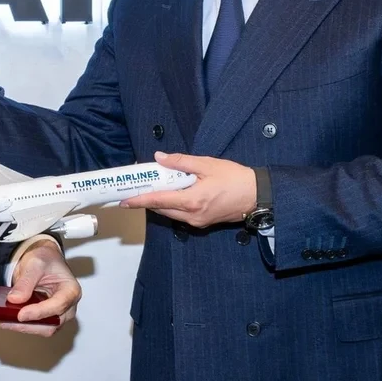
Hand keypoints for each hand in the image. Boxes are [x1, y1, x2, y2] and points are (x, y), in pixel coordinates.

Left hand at [1, 238, 79, 335]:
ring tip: (5, 321)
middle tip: (8, 320)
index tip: (21, 315)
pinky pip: (38, 327)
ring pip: (45, 329)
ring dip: (25, 327)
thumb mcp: (35, 264)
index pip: (58, 306)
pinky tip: (9, 320)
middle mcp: (69, 306)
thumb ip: (26, 282)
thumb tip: (15, 299)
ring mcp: (60, 314)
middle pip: (53, 323)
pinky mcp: (49, 318)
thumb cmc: (45, 259)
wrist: (43, 260)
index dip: (39, 312)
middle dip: (30, 324)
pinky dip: (23, 325)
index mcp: (71, 290)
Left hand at [122, 151, 256, 228]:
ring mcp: (197, 221)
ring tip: (151, 188)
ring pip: (170, 213)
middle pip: (161, 209)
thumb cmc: (235, 179)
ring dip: (160, 202)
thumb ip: (181, 162)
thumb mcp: (207, 165)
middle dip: (147, 199)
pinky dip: (173, 205)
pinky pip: (181, 215)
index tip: (124, 200)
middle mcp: (192, 215)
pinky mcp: (203, 222)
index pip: (158, 200)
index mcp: (191, 201)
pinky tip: (171, 193)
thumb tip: (160, 158)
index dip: (139, 200)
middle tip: (135, 189)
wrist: (257, 196)